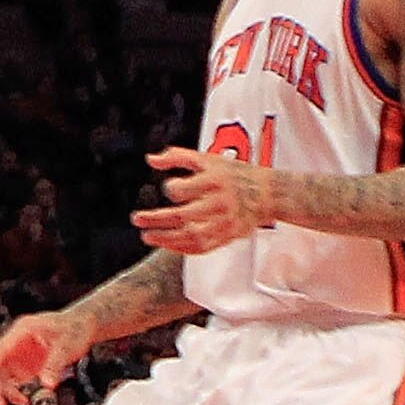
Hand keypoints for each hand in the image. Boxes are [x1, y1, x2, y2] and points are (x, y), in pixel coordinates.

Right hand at [0, 315, 81, 404]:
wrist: (80, 326)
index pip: (0, 349)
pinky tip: (22, 402)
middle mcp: (13, 343)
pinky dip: (13, 394)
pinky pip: (11, 382)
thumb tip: (46, 386)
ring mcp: (16, 356)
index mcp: (21, 331)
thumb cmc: (74, 330)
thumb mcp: (68, 346)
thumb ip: (55, 365)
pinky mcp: (22, 367)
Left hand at [133, 148, 261, 255]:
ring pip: (192, 236)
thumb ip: (177, 156)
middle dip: (158, 219)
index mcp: (215, 181)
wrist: (267, 193)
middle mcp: (220, 203)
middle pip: (185, 216)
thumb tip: (150, 159)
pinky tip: (166, 244)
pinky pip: (203, 247)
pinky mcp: (228, 236)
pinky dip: (183, 248)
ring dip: (167, 239)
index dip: (173, 189)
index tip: (168, 188)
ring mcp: (224, 222)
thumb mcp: (208, 159)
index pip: (187, 189)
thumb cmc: (233, 173)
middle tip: (137, 218)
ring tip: (147, 235)